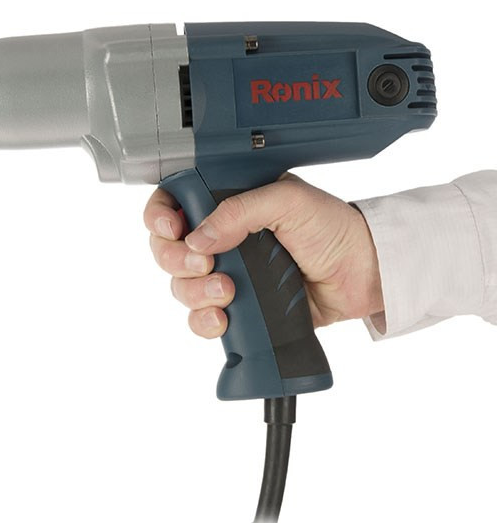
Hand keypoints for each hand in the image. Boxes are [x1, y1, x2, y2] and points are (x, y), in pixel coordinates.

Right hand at [143, 173, 382, 338]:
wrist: (362, 274)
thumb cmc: (333, 229)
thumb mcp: (288, 201)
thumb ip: (240, 210)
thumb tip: (198, 238)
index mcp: (229, 203)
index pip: (175, 203)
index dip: (161, 216)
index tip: (171, 229)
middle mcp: (221, 238)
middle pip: (169, 249)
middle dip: (176, 259)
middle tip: (205, 264)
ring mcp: (227, 274)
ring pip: (181, 286)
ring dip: (195, 292)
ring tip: (228, 292)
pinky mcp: (237, 306)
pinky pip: (201, 318)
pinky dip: (204, 321)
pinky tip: (223, 317)